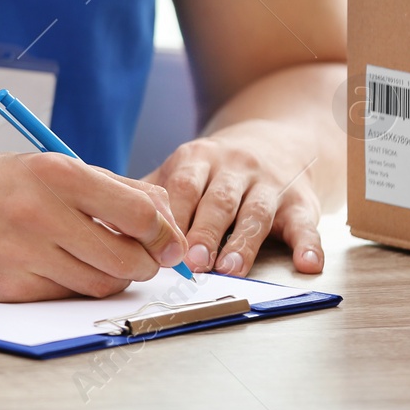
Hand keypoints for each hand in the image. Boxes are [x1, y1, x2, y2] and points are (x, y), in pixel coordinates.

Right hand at [0, 151, 188, 301]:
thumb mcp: (48, 166)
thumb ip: (110, 187)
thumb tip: (165, 215)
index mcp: (57, 175)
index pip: (140, 213)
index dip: (166, 233)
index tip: (170, 241)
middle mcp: (42, 214)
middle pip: (128, 258)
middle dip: (146, 263)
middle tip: (143, 257)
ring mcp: (25, 255)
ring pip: (102, 283)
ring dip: (112, 276)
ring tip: (99, 259)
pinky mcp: (12, 288)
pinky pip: (66, 296)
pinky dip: (75, 286)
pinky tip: (62, 267)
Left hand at [145, 119, 323, 277]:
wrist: (276, 140)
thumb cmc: (215, 169)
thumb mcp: (182, 168)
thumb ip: (149, 193)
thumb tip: (99, 216)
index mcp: (198, 158)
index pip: (183, 185)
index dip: (172, 214)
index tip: (156, 241)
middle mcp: (236, 169)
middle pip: (218, 201)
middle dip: (204, 231)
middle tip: (193, 262)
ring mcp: (269, 185)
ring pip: (257, 214)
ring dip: (244, 243)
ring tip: (231, 268)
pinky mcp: (301, 203)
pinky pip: (305, 225)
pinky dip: (309, 246)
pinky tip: (307, 265)